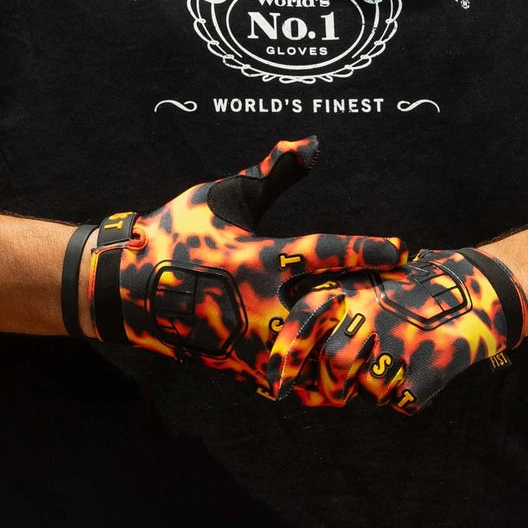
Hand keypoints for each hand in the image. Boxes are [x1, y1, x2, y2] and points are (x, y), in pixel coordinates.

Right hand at [84, 137, 405, 394]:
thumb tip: (311, 142)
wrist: (122, 286)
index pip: (324, 253)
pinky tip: (339, 365)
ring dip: (343, 353)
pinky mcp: (239, 368)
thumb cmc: (174, 231)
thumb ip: (271, 173)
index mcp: (257, 258)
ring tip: (372, 337)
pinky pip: (290, 386)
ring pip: (312, 366)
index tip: (405, 248)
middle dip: (367, 312)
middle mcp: (257, 304)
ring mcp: (247, 343)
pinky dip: (316, 380)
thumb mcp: (222, 195)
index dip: (368, 250)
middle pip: (330, 320)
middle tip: (401, 304)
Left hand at [267, 247, 527, 414]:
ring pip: (370, 390)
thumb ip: (322, 322)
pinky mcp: (433, 362)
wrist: (471, 289)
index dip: (287, 357)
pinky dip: (411, 394)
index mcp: (348, 290)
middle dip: (338, 384)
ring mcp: (403, 338)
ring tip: (396, 362)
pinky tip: (421, 368)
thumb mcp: (359, 290)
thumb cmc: (400, 296)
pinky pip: (405, 401)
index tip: (276, 387)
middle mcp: (372, 311)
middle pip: (335, 364)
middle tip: (352, 379)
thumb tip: (283, 378)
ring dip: (379, 387)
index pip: (304, 320)